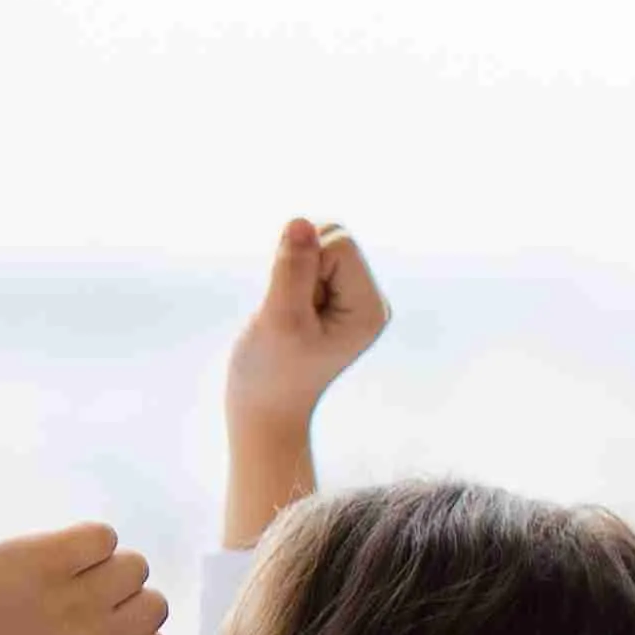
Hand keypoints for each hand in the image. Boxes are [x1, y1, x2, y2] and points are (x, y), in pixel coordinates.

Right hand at [222, 216, 384, 544]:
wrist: (263, 413)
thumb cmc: (270, 374)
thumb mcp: (279, 319)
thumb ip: (292, 269)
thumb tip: (300, 220)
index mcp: (370, 308)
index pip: (338, 244)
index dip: (303, 263)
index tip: (290, 307)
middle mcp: (370, 300)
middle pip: (332, 237)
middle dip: (298, 263)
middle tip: (287, 312)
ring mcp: (351, 300)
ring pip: (316, 244)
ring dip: (289, 270)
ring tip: (285, 314)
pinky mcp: (330, 300)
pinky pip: (306, 259)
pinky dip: (287, 277)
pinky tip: (285, 314)